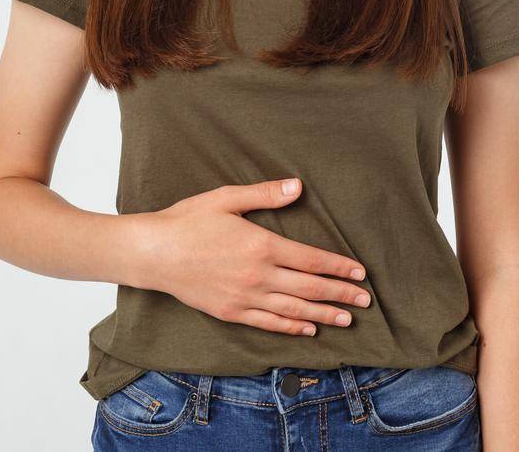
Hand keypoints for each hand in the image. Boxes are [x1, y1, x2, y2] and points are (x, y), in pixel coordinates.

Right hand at [129, 177, 370, 335]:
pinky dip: (291, 328)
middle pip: (309, 289)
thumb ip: (265, 195)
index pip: (311, 260)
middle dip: (340, 295)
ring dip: (323, 316)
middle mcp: (258, 275)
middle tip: (365, 302)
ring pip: (293, 311)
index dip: (338, 268)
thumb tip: (297, 187)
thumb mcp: (227, 198)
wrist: (153, 253)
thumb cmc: (188, 221)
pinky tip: (308, 330)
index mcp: (261, 244)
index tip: (359, 274)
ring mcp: (244, 297)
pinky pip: (268, 323)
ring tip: (347, 320)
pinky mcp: (230, 312)